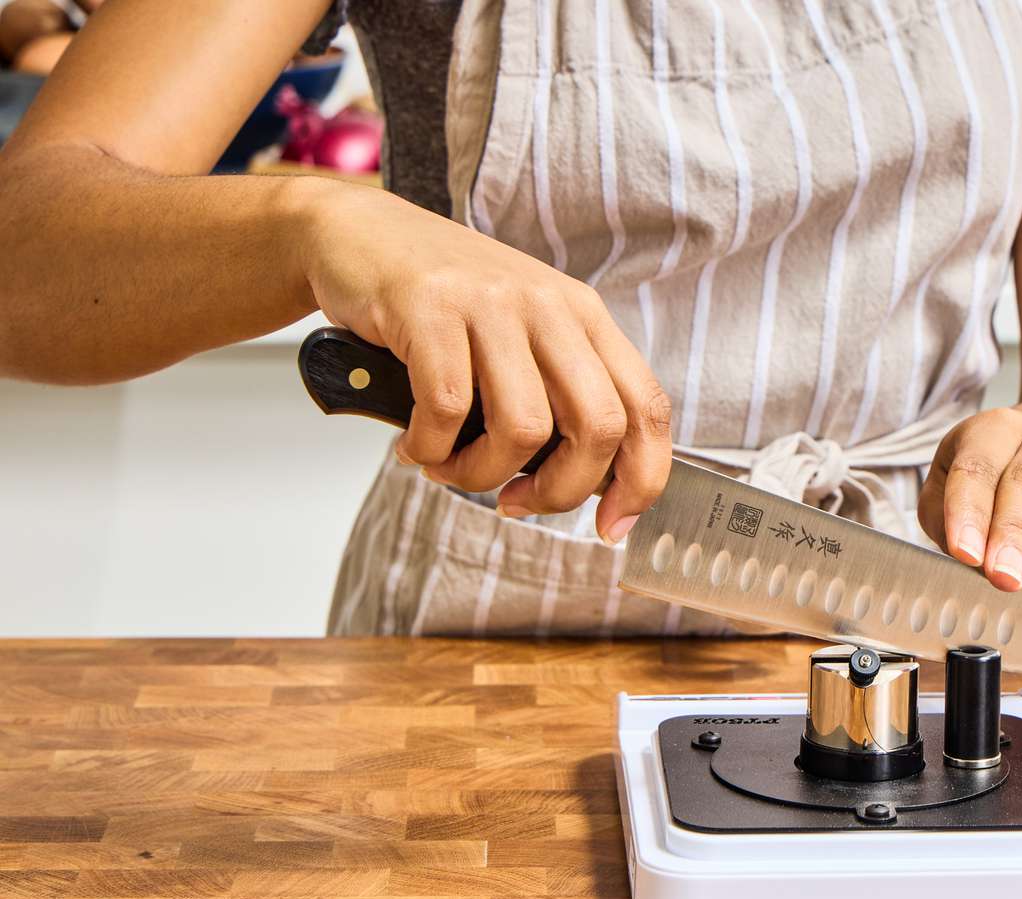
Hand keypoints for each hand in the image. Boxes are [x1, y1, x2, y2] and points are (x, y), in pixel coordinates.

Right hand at [301, 182, 672, 542]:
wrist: (359, 234)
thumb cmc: (442, 302)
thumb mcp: (521, 335)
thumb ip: (559, 395)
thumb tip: (590, 486)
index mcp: (584, 317)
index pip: (646, 408)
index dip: (641, 480)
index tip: (612, 527)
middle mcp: (550, 305)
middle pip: (597, 427)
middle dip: (559, 491)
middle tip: (516, 502)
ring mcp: (493, 302)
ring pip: (523, 428)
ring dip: (482, 475)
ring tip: (450, 469)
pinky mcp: (432, 306)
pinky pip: (446, 410)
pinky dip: (430, 449)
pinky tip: (413, 444)